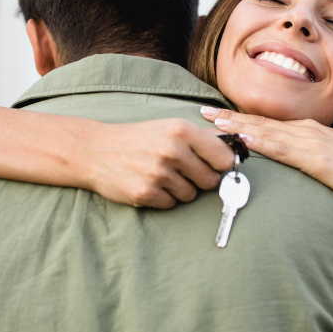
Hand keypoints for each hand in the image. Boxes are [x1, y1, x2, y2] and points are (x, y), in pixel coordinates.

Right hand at [77, 118, 237, 208]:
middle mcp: (172, 150)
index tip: (214, 167)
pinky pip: (171, 204)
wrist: (95, 150)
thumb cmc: (139, 138)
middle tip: (181, 171)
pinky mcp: (145, 193)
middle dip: (200, 180)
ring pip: (191, 195)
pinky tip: (148, 184)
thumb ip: (203, 138)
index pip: (224, 158)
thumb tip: (237, 146)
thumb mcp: (170, 127)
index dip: (221, 166)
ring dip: (180, 190)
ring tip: (160, 175)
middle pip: (210, 181)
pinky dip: (163, 198)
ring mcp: (158, 173)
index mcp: (182, 130)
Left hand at [201, 107, 332, 240]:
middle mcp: (309, 131)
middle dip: (232, 116)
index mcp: (312, 131)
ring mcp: (312, 143)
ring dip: (238, 125)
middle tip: (204, 110)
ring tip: (214, 122)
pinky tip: (243, 139)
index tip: (219, 114)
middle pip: (263, 122)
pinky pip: (283, 149)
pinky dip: (261, 142)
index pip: (270, 122)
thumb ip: (310, 158)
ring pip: (267, 131)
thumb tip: (292, 163)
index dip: (243, 117)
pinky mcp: (317, 159)